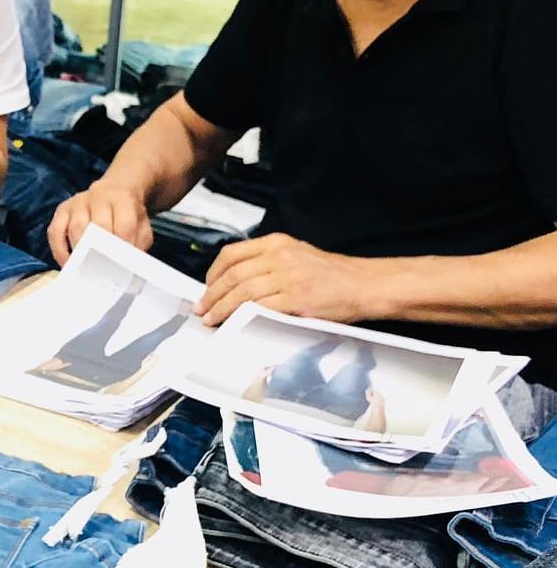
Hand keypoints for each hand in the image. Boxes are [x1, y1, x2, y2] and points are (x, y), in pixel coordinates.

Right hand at [48, 182, 152, 266]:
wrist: (116, 191)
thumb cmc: (128, 215)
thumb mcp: (141, 226)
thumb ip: (138, 245)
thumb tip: (130, 268)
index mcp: (123, 199)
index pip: (124, 225)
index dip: (123, 248)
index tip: (122, 267)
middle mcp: (99, 196)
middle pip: (99, 226)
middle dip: (102, 253)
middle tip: (103, 274)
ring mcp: (78, 202)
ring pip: (76, 229)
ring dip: (81, 254)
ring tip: (86, 273)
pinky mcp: (62, 210)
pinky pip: (55, 231)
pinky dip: (59, 251)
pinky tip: (68, 265)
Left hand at [193, 232, 371, 326]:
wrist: (364, 285)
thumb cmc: (333, 275)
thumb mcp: (297, 255)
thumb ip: (268, 262)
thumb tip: (237, 282)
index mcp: (277, 243)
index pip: (232, 254)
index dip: (212, 273)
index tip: (206, 288)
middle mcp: (280, 256)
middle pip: (233, 275)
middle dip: (212, 295)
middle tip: (202, 309)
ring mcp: (288, 277)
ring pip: (242, 292)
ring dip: (222, 309)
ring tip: (212, 320)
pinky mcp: (296, 300)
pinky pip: (261, 308)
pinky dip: (242, 317)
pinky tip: (234, 324)